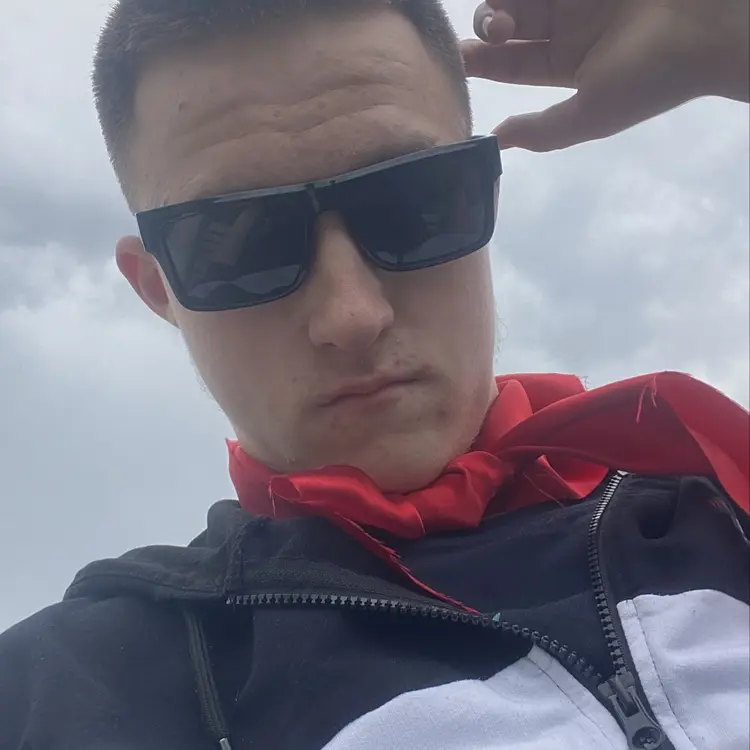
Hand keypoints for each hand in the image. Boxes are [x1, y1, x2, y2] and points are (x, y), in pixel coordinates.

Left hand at [461, 0, 749, 150]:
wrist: (709, 27)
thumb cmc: (649, 77)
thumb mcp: (590, 117)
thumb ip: (543, 130)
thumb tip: (496, 143)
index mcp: (567, 66)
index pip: (512, 64)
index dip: (480, 61)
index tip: (454, 59)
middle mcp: (570, 28)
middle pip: (511, 22)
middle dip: (489, 25)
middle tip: (496, 28)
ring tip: (506, 11)